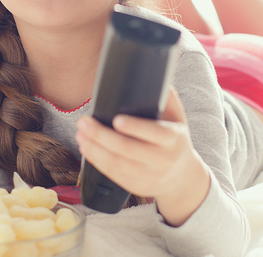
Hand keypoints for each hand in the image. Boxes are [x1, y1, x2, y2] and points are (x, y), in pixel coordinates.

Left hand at [75, 87, 209, 225]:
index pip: (155, 133)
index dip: (135, 127)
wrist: (182, 178)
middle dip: (102, 135)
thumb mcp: (177, 119)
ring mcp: (148, 175)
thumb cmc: (175, 140)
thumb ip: (166, 99)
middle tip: (84, 122)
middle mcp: (162, 160)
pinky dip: (96, 161)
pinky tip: (86, 148)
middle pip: (128, 149)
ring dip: (94, 149)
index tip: (116, 119)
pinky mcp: (136, 186)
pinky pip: (113, 174)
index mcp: (174, 139)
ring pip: (116, 163)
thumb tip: (155, 76)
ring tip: (80, 134)